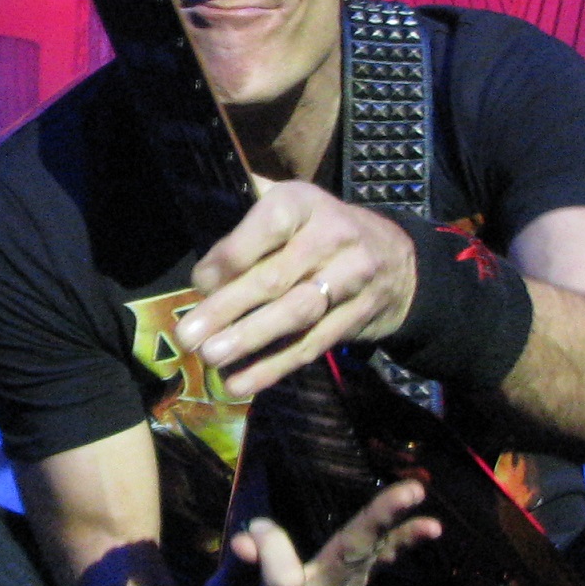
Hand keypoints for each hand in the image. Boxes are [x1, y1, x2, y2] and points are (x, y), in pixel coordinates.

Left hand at [175, 181, 415, 395]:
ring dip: (249, 339)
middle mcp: (333, 236)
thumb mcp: (291, 208)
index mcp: (305, 203)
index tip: (199, 284)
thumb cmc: (319, 231)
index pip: (267, 227)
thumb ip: (247, 229)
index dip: (230, 257)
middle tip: (188, 335)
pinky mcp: (358, 317)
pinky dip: (274, 366)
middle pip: (275, 277)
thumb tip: (203, 275)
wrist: (396, 259)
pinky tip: (242, 382)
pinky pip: (312, 344)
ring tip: (211, 357)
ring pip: (295, 313)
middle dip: (227, 309)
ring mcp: (352, 278)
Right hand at [212, 479, 439, 585]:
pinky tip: (430, 527)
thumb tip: (247, 541)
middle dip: (375, 526)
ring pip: (371, 557)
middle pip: (347, 562)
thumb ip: (237, 575)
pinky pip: (379, 559)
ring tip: (423, 504)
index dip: (269, 552)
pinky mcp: (356, 585)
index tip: (246, 541)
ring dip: (400, 531)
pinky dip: (403, 541)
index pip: (282, 583)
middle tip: (406, 495)